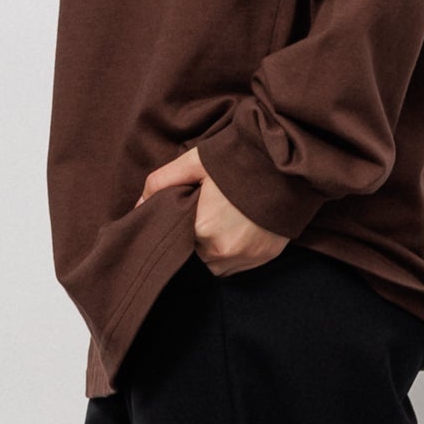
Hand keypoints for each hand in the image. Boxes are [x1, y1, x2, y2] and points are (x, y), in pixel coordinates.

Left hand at [135, 144, 288, 276]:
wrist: (286, 162)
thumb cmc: (236, 159)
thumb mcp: (194, 162)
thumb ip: (161, 182)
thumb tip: (137, 205)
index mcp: (201, 230)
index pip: (174, 242)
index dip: (177, 227)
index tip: (185, 213)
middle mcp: (222, 252)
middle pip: (194, 254)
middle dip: (195, 236)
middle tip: (207, 210)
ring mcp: (245, 257)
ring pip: (214, 263)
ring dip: (213, 247)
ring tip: (223, 218)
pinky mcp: (264, 258)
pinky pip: (237, 265)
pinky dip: (233, 251)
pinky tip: (238, 227)